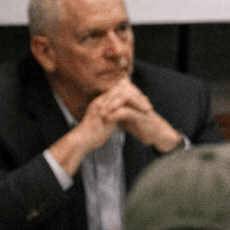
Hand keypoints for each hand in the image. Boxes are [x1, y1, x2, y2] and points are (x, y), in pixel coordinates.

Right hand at [51, 78, 181, 174]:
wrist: (81, 142)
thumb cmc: (91, 134)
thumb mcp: (102, 121)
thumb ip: (111, 114)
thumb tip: (120, 114)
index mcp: (100, 101)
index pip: (118, 88)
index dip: (131, 92)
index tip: (142, 99)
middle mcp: (101, 101)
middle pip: (122, 88)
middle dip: (137, 94)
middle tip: (147, 102)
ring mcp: (104, 106)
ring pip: (125, 95)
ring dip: (138, 100)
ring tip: (148, 108)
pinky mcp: (107, 114)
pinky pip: (124, 106)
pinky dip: (136, 108)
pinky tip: (144, 114)